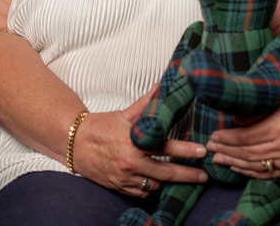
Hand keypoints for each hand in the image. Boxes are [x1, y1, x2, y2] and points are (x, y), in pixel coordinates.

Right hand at [71, 88, 207, 196]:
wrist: (75, 144)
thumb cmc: (100, 126)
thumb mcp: (124, 114)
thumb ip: (146, 104)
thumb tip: (162, 85)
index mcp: (134, 144)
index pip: (166, 148)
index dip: (186, 151)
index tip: (202, 152)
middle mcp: (131, 163)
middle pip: (166, 173)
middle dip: (187, 175)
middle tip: (204, 176)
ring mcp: (125, 178)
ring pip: (155, 185)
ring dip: (169, 182)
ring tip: (183, 177)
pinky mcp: (119, 187)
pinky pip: (142, 193)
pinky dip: (152, 189)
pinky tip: (159, 182)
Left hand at [205, 89, 279, 178]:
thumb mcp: (273, 98)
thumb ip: (253, 112)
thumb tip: (232, 120)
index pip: (247, 137)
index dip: (227, 138)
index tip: (214, 136)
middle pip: (249, 152)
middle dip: (226, 151)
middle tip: (210, 147)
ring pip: (256, 165)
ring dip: (234, 162)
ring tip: (218, 158)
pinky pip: (267, 173)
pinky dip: (249, 171)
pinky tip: (235, 166)